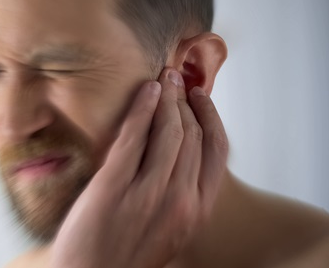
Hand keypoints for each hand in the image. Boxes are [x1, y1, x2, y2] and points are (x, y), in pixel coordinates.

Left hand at [49, 68, 228, 267]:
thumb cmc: (126, 256)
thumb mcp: (169, 231)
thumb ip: (180, 197)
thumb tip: (179, 157)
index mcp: (196, 212)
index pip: (216, 151)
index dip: (211, 117)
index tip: (200, 97)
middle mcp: (178, 201)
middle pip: (191, 135)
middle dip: (185, 100)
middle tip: (177, 79)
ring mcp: (145, 193)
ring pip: (167, 131)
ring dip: (167, 97)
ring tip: (163, 79)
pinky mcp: (112, 187)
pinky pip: (132, 137)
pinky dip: (142, 108)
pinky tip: (145, 92)